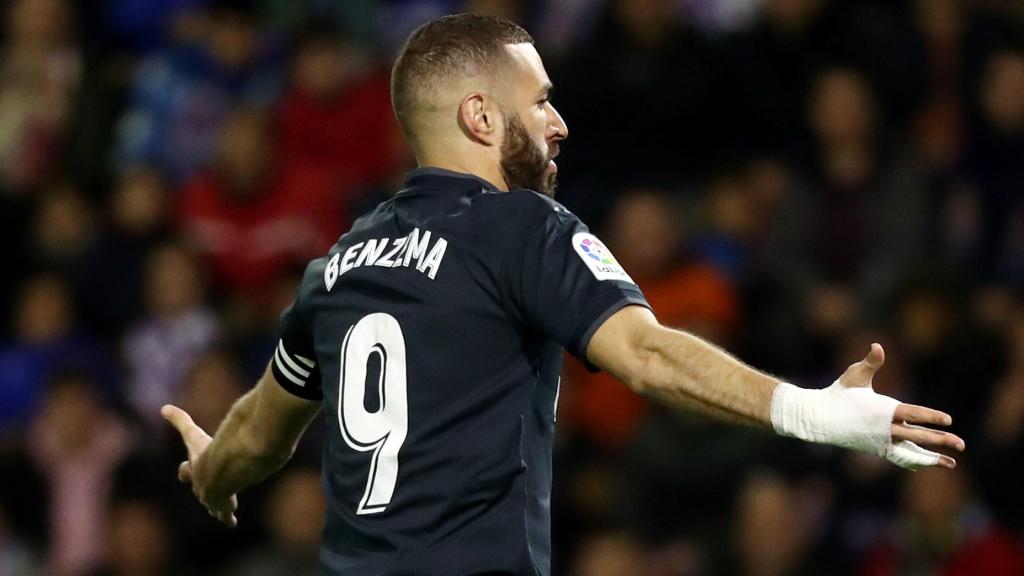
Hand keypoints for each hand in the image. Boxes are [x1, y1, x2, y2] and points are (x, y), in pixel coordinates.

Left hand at [162, 404, 238, 526]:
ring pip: (213, 505)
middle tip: (205, 494)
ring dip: (216, 508)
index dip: (187, 470)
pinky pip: (226, 514)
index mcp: (195, 469)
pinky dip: (228, 517)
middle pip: (200, 490)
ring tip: (219, 513)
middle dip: (203, 492)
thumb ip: (180, 421)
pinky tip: (231, 523)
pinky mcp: (224, 505)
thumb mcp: (194, 435)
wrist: (222, 472)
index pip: (187, 471)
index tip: (185, 471)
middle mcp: (201, 485)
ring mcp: (212, 497)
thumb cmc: (209, 452)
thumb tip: (164, 408)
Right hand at [837, 343, 964, 468]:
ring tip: (950, 464)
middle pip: (917, 436)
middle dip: (940, 440)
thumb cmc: (838, 394)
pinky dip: (915, 462)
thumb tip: (878, 346)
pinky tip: (928, 465)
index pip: (912, 414)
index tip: (948, 420)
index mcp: (882, 410)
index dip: (931, 417)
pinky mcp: (877, 449)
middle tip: (960, 443)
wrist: (819, 419)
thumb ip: (870, 362)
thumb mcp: (854, 376)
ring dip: (932, 458)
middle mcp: (884, 428)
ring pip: (912, 452)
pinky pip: (901, 458)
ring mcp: (881, 441)